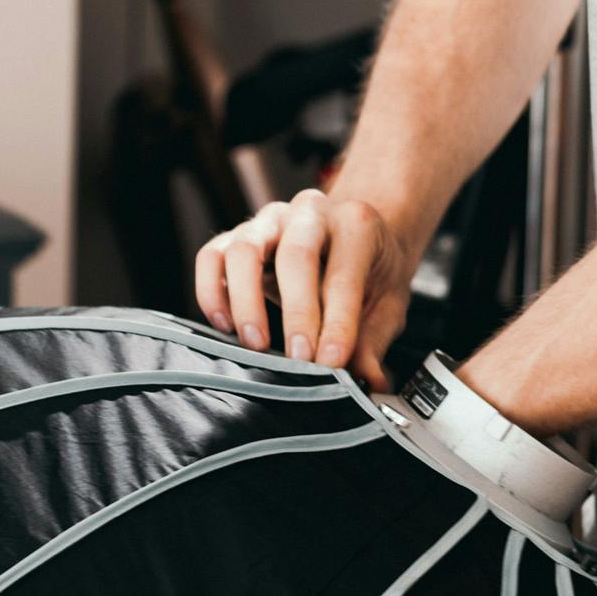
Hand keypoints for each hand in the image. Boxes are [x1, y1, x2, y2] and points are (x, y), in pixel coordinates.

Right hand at [194, 189, 415, 389]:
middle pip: (296, 253)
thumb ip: (373, 341)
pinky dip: (211, 293)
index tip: (332, 362)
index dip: (338, 322)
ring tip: (257, 346)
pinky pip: (210, 258)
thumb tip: (369, 382)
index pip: (344, 274)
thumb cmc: (367, 269)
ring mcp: (268, 221)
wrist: (349, 235)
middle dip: (297, 312)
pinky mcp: (234, 236)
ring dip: (246, 302)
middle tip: (299, 359)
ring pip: (244, 250)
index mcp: (355, 224)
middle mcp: (309, 213)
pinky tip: (224, 326)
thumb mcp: (385, 302)